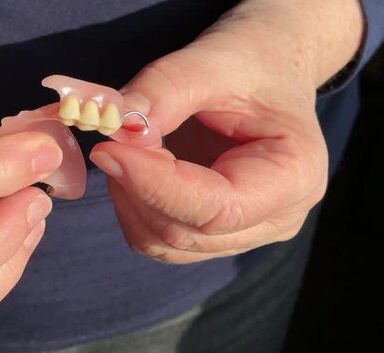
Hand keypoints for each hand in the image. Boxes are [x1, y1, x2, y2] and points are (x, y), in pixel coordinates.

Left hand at [90, 0, 362, 262]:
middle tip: (113, 138)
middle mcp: (274, 219)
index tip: (109, 148)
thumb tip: (116, 125)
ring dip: (129, 197)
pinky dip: (132, 205)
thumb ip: (163, 92)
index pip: (217, 209)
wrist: (266, 71)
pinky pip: (157, 238)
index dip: (154, 185)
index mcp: (293, 178)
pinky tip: (134, 165)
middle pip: (185, 232)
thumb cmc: (251, 63)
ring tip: (128, 146)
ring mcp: (243, 233)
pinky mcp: (212, 233)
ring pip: (164, 242)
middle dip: (135, 186)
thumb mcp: (212, 61)